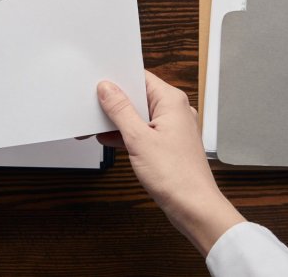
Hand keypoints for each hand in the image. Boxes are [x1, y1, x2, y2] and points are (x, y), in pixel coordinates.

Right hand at [95, 71, 244, 255]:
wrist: (194, 209)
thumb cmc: (177, 176)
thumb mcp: (138, 139)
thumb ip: (120, 110)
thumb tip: (107, 89)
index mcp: (171, 101)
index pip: (140, 77)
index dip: (118, 79)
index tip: (98, 84)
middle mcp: (175, 111)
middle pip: (138, 96)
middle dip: (114, 103)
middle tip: (93, 107)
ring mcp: (172, 128)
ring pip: (139, 115)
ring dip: (119, 121)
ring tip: (97, 126)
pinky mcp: (168, 144)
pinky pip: (143, 131)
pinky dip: (127, 135)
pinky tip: (110, 140)